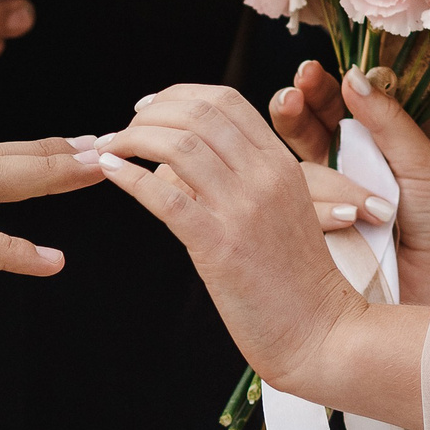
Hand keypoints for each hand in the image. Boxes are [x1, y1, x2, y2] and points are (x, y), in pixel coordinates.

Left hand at [91, 86, 361, 393]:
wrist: (321, 333)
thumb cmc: (294, 280)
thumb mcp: (282, 210)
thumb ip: (241, 179)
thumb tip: (174, 162)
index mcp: (281, 164)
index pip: (225, 101)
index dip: (177, 96)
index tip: (147, 108)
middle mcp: (265, 177)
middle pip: (198, 114)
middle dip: (149, 113)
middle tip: (122, 131)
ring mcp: (244, 209)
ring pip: (179, 145)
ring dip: (132, 139)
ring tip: (109, 149)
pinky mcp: (220, 246)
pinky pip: (165, 197)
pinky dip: (130, 177)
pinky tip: (110, 172)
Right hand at [272, 63, 429, 303]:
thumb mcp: (422, 169)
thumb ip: (387, 124)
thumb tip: (353, 76)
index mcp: (367, 158)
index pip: (330, 114)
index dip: (316, 92)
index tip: (309, 73)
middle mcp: (337, 183)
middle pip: (299, 138)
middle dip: (290, 112)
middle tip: (290, 97)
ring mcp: (317, 216)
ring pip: (290, 177)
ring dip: (309, 169)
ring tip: (338, 173)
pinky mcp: (306, 248)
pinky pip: (290, 218)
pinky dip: (310, 211)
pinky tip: (336, 218)